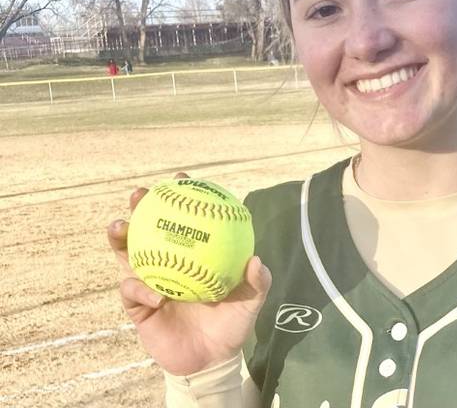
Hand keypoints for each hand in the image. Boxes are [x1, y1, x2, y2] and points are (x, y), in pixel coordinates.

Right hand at [107, 173, 271, 375]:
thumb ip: (256, 282)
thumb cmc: (232, 323)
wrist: (211, 358)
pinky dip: (141, 289)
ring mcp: (149, 280)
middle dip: (140, 206)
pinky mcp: (137, 306)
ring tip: (121, 225)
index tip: (181, 178)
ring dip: (120, 236)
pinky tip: (155, 294)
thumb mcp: (250, 302)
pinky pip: (132, 292)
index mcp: (193, 252)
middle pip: (148, 227)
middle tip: (140, 194)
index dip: (181, 195)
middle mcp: (167, 260)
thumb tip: (255, 260)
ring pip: (127, 253)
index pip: (185, 217)